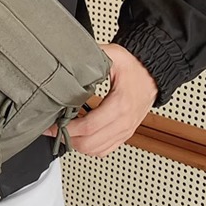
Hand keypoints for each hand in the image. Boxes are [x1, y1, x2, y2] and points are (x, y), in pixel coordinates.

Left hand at [43, 43, 157, 156]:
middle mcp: (124, 121)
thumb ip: (93, 55)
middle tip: (54, 129)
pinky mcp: (124, 134)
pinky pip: (106, 150)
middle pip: (90, 143)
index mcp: (119, 104)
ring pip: (97, 150)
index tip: (54, 124)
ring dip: (77, 145)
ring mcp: (125, 130)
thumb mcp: (113, 55)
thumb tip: (72, 55)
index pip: (89, 126)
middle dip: (68, 138)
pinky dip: (90, 148)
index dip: (68, 129)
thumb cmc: (133, 66)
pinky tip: (79, 137)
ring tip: (64, 132)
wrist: (151, 74)